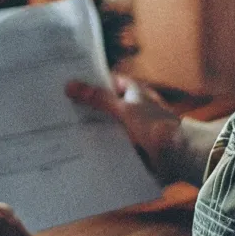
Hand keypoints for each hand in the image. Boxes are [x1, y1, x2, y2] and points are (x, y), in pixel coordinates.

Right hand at [66, 73, 182, 181]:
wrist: (178, 155)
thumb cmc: (156, 125)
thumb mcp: (123, 108)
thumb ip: (98, 98)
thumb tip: (70, 85)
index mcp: (132, 91)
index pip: (104, 81)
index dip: (87, 80)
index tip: (64, 83)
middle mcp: (130, 107)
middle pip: (102, 104)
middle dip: (84, 108)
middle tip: (56, 109)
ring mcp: (129, 127)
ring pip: (104, 125)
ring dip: (90, 129)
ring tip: (60, 131)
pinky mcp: (130, 146)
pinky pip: (109, 143)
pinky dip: (98, 146)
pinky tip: (78, 150)